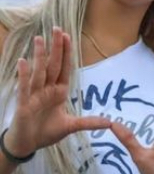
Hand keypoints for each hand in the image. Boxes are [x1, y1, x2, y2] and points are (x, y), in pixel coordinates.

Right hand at [5, 28, 110, 156]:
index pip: (64, 68)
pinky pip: (24, 86)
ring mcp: (34, 95)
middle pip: (52, 65)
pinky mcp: (24, 103)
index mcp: (59, 91)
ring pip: (38, 72)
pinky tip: (23, 61)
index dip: (66, 53)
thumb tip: (109, 123)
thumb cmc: (46, 132)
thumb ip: (88, 122)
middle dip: (56, 48)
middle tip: (57, 29)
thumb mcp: (71, 126)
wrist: (27, 145)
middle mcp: (47, 89)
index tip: (68, 36)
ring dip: (39, 56)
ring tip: (40, 39)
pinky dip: (24, 74)